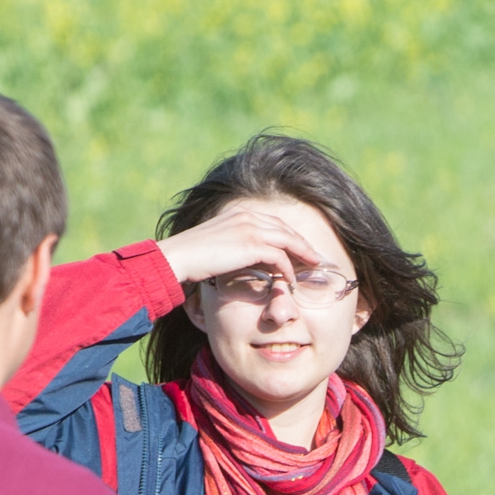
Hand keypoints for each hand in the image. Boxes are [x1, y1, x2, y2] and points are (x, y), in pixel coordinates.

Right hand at [154, 201, 337, 290]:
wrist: (178, 257)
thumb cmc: (192, 257)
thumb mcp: (216, 245)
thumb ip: (233, 245)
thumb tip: (244, 259)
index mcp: (238, 213)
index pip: (273, 223)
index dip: (291, 236)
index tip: (302, 249)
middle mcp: (246, 216)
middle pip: (285, 229)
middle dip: (303, 244)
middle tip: (316, 258)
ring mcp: (249, 229)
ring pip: (288, 240)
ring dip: (303, 254)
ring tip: (313, 267)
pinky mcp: (250, 245)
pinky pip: (280, 256)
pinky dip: (288, 269)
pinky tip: (291, 280)